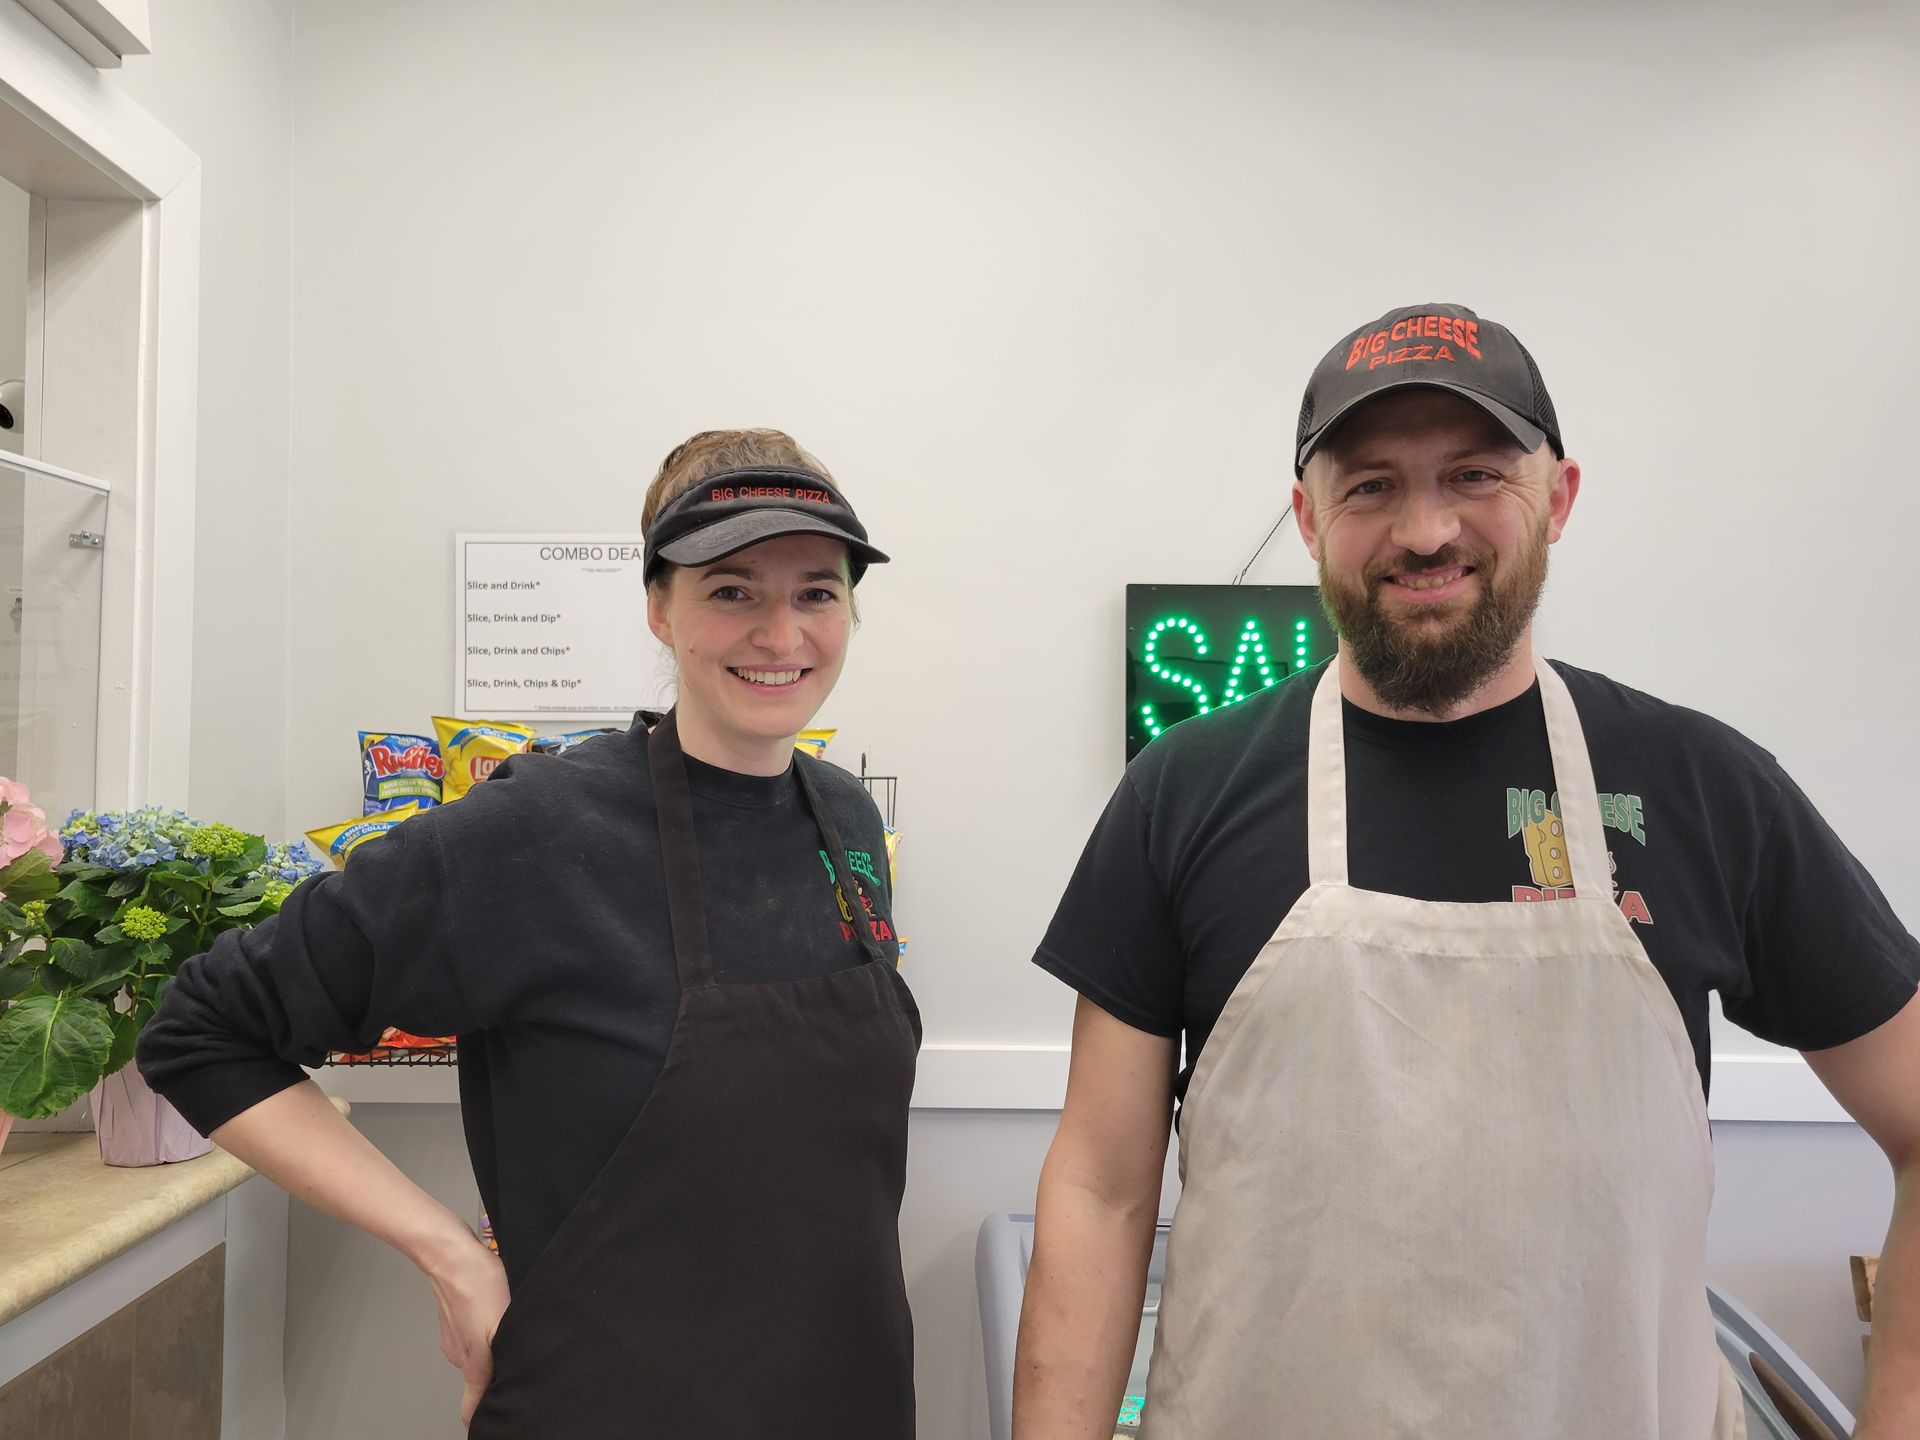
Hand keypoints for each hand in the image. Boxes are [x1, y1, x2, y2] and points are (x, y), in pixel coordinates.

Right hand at [422, 1231, 510, 1425]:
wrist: (451, 1255)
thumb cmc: (477, 1283)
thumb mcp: (503, 1322)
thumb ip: (505, 1357)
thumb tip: (513, 1382)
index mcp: (473, 1364)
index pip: (472, 1409)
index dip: (482, 1422)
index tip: (497, 1425)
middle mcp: (460, 1357)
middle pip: (481, 1380)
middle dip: (500, 1376)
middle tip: (522, 1363)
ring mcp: (455, 1339)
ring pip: (480, 1354)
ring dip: (496, 1348)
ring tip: (513, 1331)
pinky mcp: (456, 1322)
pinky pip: (475, 1334)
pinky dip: (487, 1330)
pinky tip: (498, 1311)